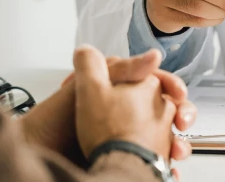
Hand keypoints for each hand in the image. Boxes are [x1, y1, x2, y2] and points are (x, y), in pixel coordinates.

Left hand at [22, 49, 195, 163]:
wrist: (42, 153)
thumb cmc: (56, 122)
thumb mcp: (89, 86)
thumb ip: (122, 68)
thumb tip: (154, 56)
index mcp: (119, 91)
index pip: (156, 83)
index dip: (171, 86)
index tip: (178, 94)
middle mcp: (125, 113)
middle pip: (167, 109)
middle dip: (182, 114)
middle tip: (182, 122)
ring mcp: (127, 137)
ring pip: (167, 136)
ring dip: (179, 142)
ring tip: (177, 150)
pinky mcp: (126, 159)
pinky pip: (156, 162)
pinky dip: (167, 166)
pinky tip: (170, 169)